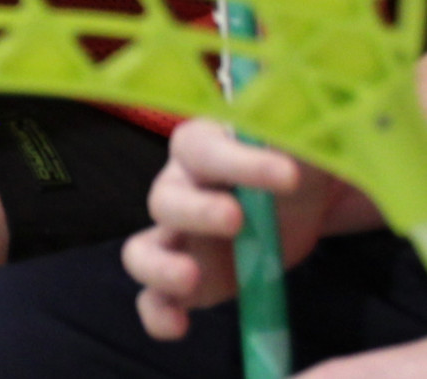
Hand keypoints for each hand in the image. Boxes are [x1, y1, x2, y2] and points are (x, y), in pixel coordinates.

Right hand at [123, 117, 347, 338]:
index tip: (289, 175)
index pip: (205, 148)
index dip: (240, 162)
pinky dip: (159, 312)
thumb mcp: (301, 138)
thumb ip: (299, 134)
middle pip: (164, 199)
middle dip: (197, 212)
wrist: (299, 195)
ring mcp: (179, 238)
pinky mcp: (192, 280)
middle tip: (236, 220)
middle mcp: (179, 188)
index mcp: (203, 145)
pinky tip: (178, 327)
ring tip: (190, 279)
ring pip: (142, 251)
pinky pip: (157, 298)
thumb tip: (314, 128)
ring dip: (160, 266)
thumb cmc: (293, 155)